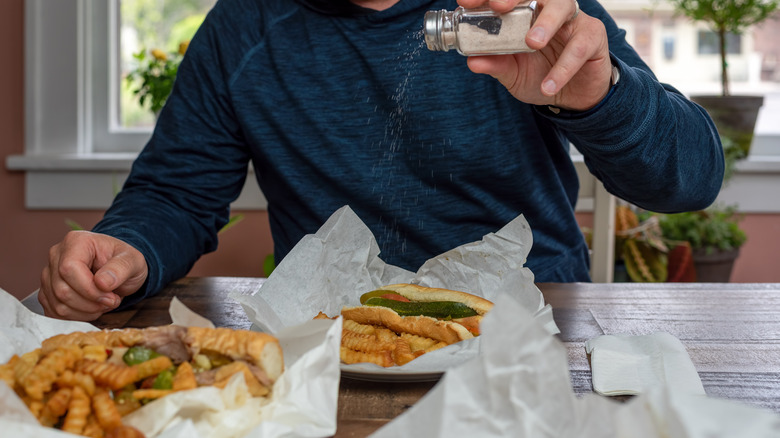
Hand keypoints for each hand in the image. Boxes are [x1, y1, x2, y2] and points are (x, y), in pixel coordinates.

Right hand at [39, 231, 147, 320]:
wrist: (118, 269)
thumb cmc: (124, 261)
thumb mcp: (133, 260)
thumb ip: (120, 268)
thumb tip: (102, 283)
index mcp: (76, 242)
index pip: (69, 269)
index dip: (89, 289)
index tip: (111, 297)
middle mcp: (57, 255)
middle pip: (62, 290)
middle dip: (90, 303)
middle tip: (111, 301)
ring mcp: (49, 274)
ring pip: (58, 304)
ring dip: (85, 312)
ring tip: (103, 303)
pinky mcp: (47, 292)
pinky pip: (54, 312)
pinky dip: (76, 316)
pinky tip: (92, 308)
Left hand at [458, 0, 611, 110]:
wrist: (572, 97)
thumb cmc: (542, 75)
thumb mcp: (513, 73)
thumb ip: (495, 64)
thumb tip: (472, 61)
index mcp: (525, 12)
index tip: (465, 2)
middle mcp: (547, 8)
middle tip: (498, 7)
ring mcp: (572, 19)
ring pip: (562, 6)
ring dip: (545, 22)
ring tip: (532, 43)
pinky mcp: (593, 36)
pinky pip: (579, 47)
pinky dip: (563, 68)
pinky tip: (548, 85)